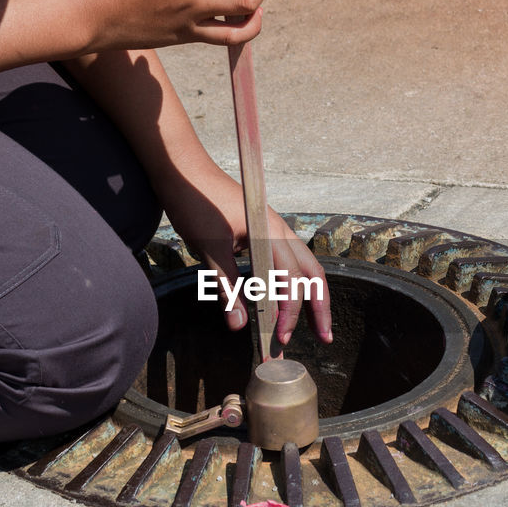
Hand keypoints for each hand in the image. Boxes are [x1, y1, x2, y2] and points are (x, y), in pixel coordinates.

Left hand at [163, 170, 332, 345]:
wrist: (182, 168)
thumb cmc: (196, 202)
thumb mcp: (209, 248)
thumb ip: (226, 287)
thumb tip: (239, 326)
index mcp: (271, 233)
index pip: (292, 280)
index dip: (290, 311)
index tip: (281, 337)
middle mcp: (280, 231)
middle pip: (312, 273)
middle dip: (320, 307)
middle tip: (325, 338)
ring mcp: (273, 231)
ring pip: (302, 267)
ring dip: (309, 297)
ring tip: (315, 324)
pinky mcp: (261, 233)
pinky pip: (285, 262)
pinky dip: (290, 284)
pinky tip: (286, 300)